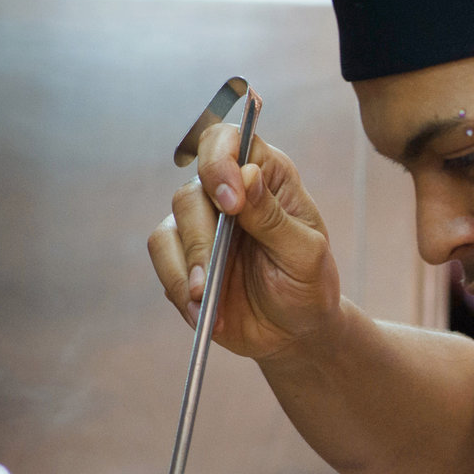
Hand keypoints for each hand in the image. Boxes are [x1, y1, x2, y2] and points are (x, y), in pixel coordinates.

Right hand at [146, 120, 340, 358]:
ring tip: (207, 299)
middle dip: (202, 239)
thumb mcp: (305, 255)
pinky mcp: (183, 254)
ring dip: (187, 267)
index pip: (229, 141)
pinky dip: (178, 286)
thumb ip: (274, 218)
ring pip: (170, 227)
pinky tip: (203, 312)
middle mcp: (229, 192)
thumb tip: (246, 174)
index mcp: (267, 176)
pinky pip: (164, 258)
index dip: (220, 161)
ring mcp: (202, 223)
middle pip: (192, 193)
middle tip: (213, 276)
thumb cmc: (309, 284)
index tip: (232, 203)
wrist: (294, 331)